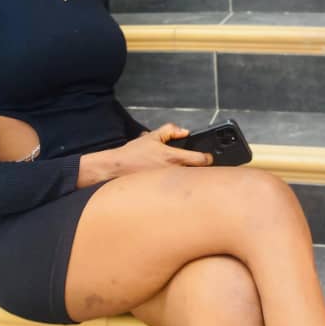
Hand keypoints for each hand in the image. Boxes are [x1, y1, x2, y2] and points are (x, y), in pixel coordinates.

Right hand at [77, 123, 212, 186]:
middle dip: (201, 171)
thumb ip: (170, 130)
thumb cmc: (133, 154)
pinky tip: (173, 187)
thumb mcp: (152, 136)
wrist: (116, 169)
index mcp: (173, 157)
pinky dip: (179, 189)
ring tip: (186, 178)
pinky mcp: (162, 194)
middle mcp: (173, 172)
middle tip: (199, 168)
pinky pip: (177, 192)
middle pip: (199, 175)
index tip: (208, 157)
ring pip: (188, 184)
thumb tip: (184, 131)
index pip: (201, 160)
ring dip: (190, 181)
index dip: (208, 158)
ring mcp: (169, 185)